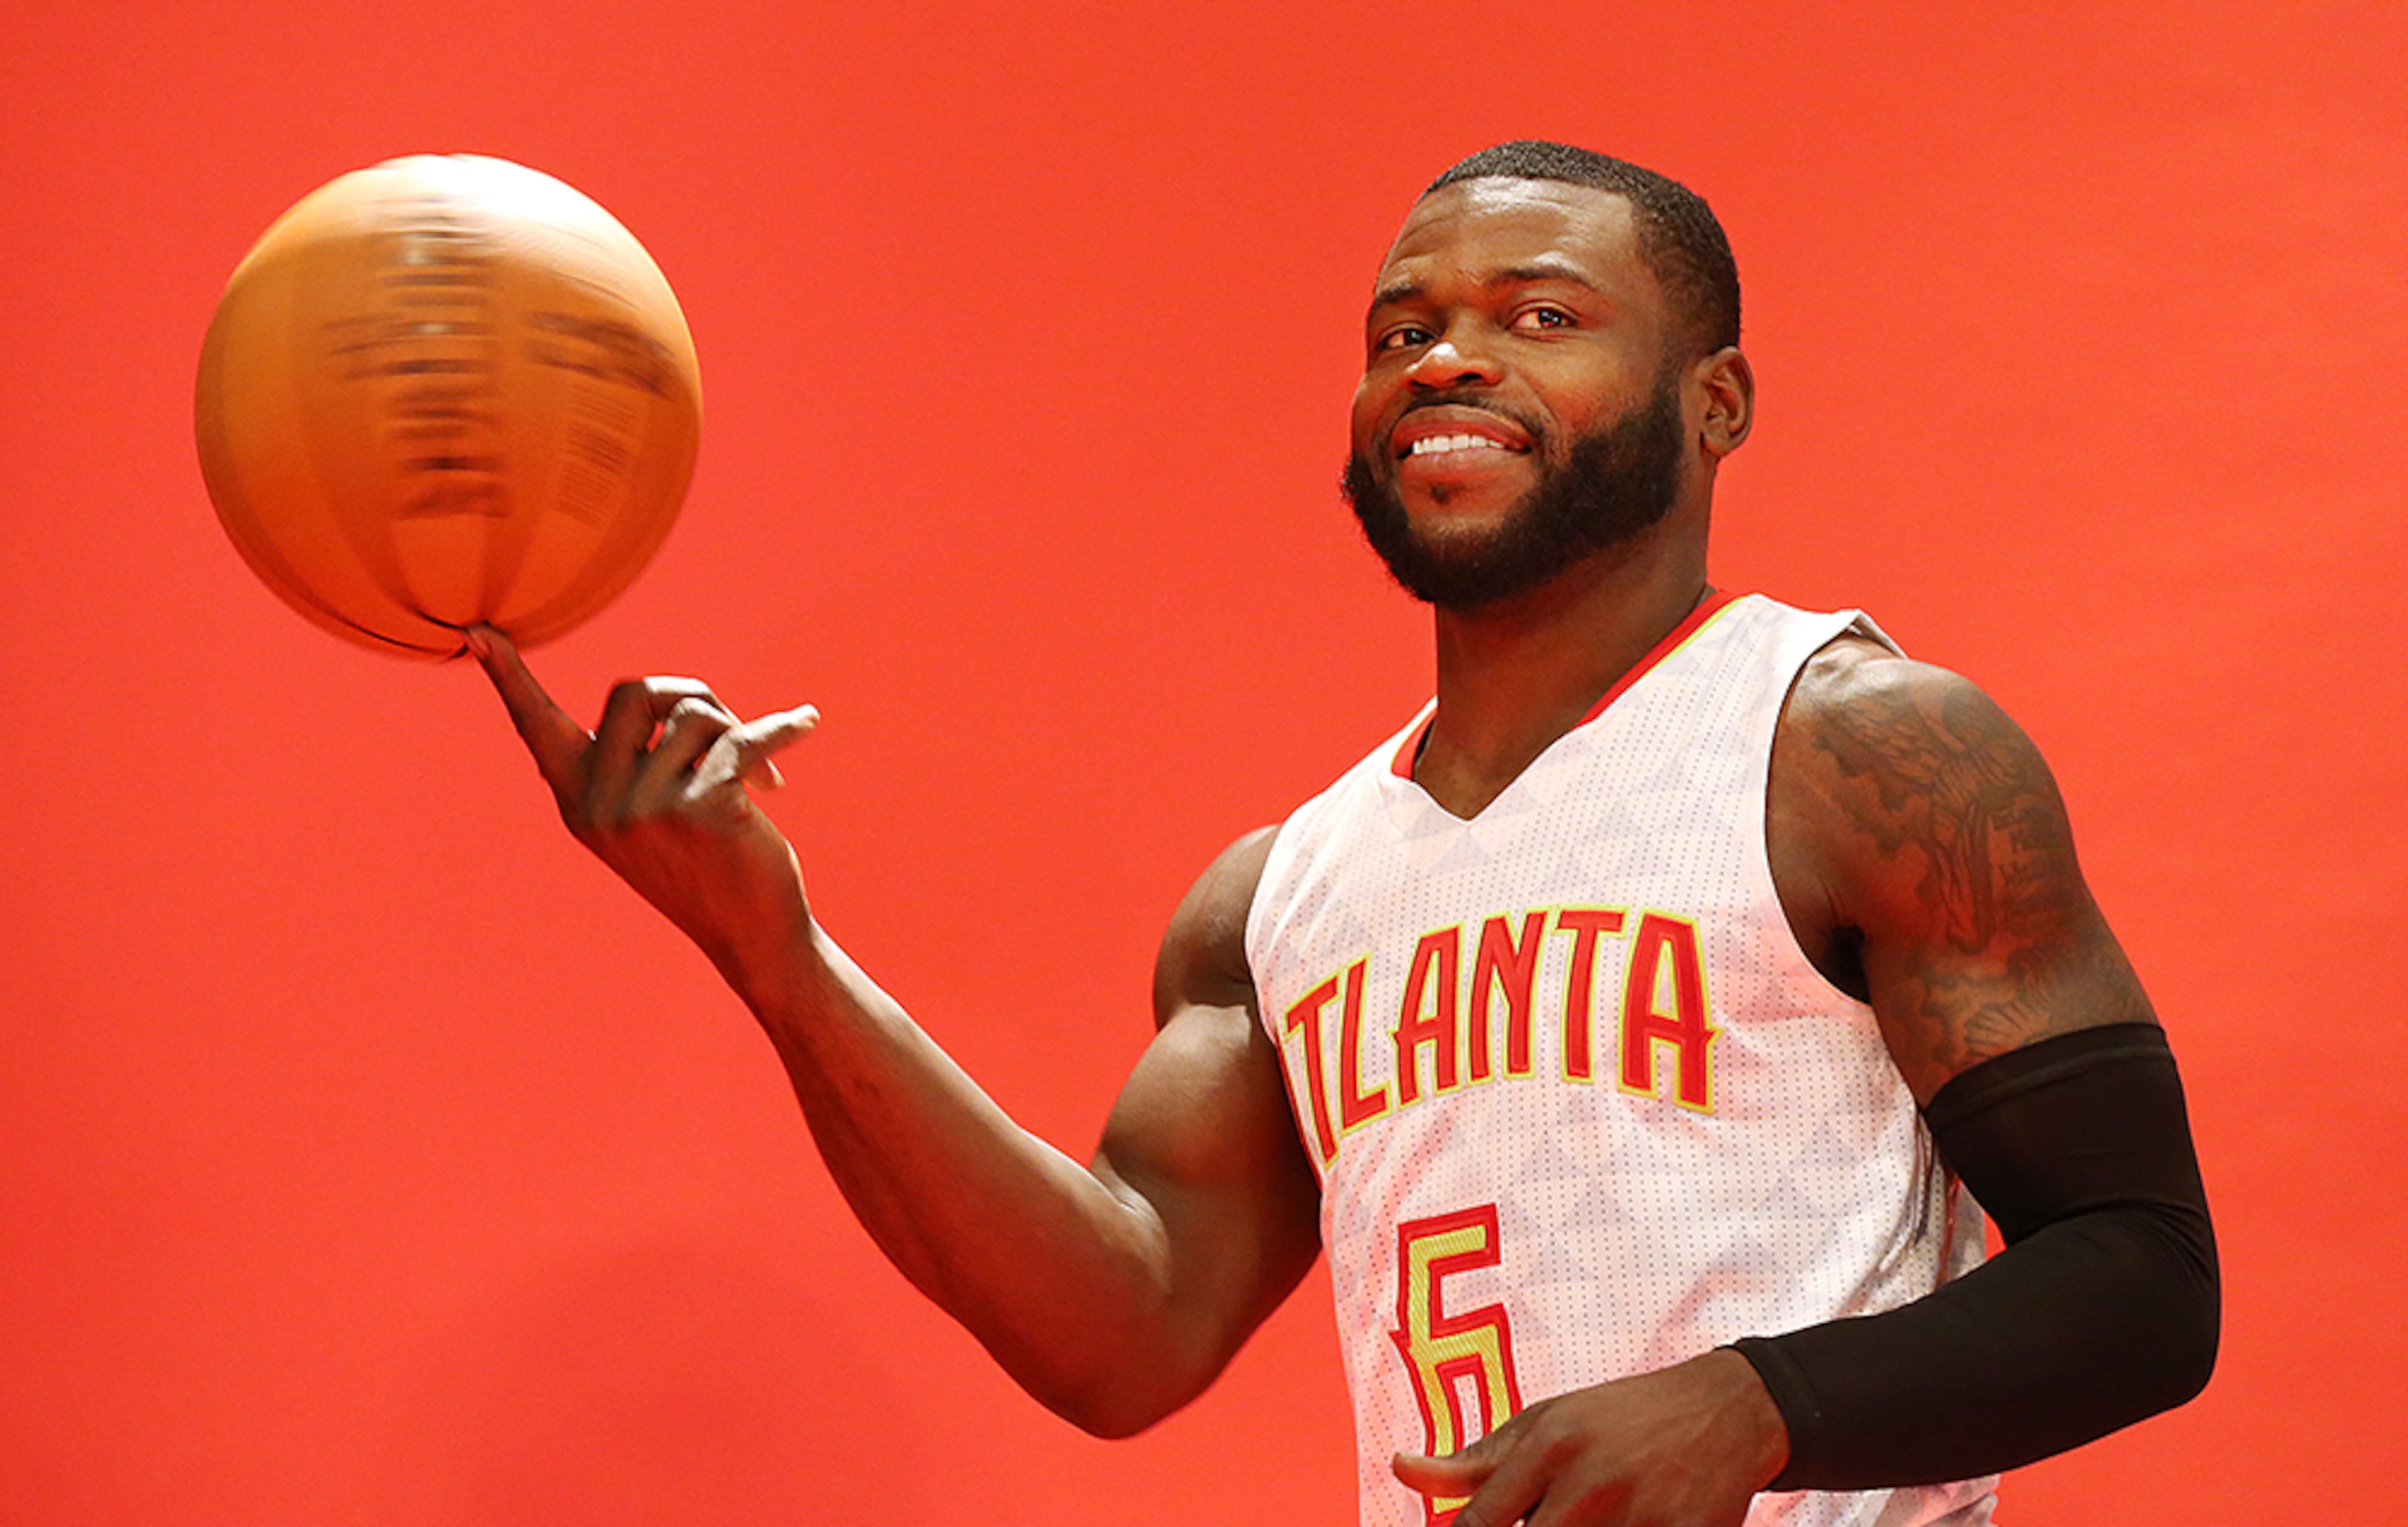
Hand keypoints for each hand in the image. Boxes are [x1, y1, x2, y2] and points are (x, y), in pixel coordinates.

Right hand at [467, 625, 821, 992]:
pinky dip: (783, 729)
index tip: (476, 631)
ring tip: (760, 779)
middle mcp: (602, 803)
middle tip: (728, 732)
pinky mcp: (702, 809)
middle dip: (690, 695)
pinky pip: (744, 738)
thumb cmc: (706, 866)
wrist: (751, 934)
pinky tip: (806, 723)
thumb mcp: (650, 817)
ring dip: (740, 733)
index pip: (537, 728)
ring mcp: (648, 808)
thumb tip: (671, 701)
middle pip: (637, 692)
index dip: (509, 679)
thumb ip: (638, 764)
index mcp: (579, 800)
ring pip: (698, 713)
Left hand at [1391, 1349, 1786, 1526]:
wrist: (1724, 1412)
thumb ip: (1472, 1460)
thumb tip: (1399, 1468)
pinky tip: (1627, 1521)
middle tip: (1551, 1519)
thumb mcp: (1543, 1423)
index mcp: (1548, 1447)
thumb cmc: (1618, 1419)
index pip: (1480, 1524)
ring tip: (1591, 1516)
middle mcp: (1589, 1482)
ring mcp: (1639, 1517)